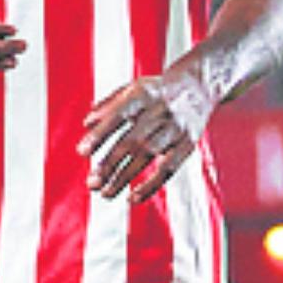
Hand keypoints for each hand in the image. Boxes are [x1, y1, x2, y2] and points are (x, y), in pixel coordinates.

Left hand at [80, 69, 213, 201]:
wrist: (200, 84)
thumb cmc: (157, 91)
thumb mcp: (133, 88)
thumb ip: (109, 104)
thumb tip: (87, 123)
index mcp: (144, 94)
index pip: (119, 115)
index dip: (100, 134)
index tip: (81, 152)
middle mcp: (161, 111)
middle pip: (133, 140)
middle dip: (110, 163)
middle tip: (92, 182)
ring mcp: (176, 128)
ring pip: (148, 156)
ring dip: (125, 177)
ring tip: (104, 193)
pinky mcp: (188, 144)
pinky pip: (169, 168)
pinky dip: (151, 185)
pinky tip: (132, 198)